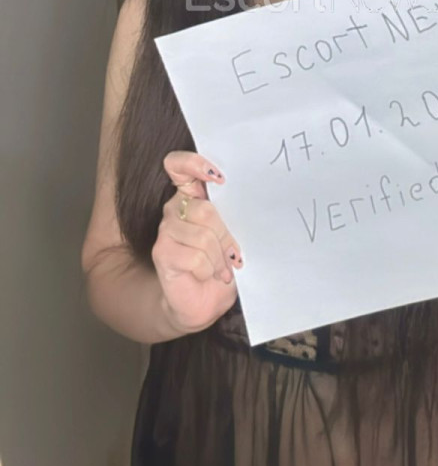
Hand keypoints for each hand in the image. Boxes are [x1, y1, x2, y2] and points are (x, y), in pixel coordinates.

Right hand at [151, 150, 243, 332]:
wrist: (203, 301)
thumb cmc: (220, 264)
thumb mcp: (231, 236)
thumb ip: (230, 215)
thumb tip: (248, 201)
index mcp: (192, 195)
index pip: (178, 165)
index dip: (194, 163)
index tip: (218, 177)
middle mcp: (175, 207)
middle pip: (205, 209)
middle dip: (226, 237)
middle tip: (234, 256)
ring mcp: (166, 229)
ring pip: (203, 235)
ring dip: (219, 258)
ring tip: (222, 269)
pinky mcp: (162, 251)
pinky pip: (196, 256)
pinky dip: (209, 269)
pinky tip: (207, 275)